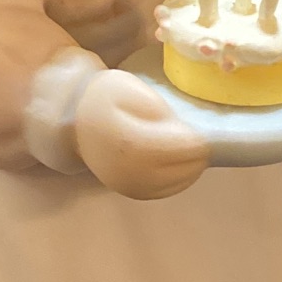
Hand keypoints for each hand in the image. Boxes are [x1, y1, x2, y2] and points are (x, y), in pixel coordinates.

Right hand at [74, 69, 208, 200]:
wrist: (76, 124)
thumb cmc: (106, 99)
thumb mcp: (131, 88)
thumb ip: (158, 110)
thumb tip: (182, 131)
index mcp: (131, 141)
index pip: (179, 148)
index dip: (197, 142)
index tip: (204, 132)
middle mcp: (130, 170)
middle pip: (183, 168)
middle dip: (198, 154)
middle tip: (202, 139)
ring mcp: (131, 185)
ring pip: (179, 181)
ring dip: (192, 165)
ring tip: (191, 148)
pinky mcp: (133, 193)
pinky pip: (168, 188)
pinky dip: (180, 175)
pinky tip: (180, 161)